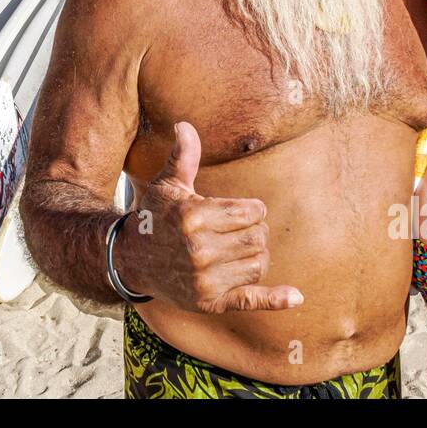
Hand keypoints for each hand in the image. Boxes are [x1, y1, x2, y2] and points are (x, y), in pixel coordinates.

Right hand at [114, 122, 302, 313]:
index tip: (241, 211)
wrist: (131, 260)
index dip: (252, 209)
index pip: (252, 212)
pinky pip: (250, 299)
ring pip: (259, 264)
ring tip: (238, 249)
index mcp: (194, 217)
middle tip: (238, 230)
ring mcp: (205, 279)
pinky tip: (296, 297)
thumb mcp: (167, 185)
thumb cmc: (154, 217)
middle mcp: (200, 250)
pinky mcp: (209, 302)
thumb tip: (185, 125)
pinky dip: (275, 299)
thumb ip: (184, 157)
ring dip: (256, 255)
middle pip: (259, 237)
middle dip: (256, 230)